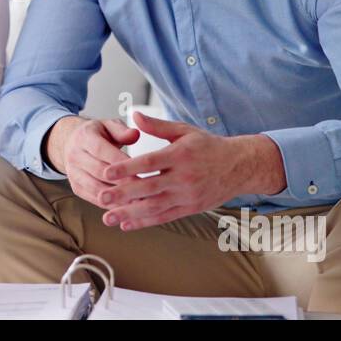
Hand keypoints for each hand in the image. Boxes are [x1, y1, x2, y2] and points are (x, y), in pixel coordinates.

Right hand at [47, 117, 139, 208]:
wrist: (72, 144)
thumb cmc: (97, 135)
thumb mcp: (109, 126)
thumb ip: (122, 131)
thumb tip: (135, 134)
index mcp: (84, 137)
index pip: (102, 150)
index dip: (121, 162)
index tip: (141, 170)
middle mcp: (75, 156)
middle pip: (99, 172)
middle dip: (123, 182)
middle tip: (145, 189)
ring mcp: (73, 174)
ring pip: (96, 188)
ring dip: (118, 197)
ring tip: (140, 202)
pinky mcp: (76, 188)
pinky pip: (94, 199)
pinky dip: (112, 205)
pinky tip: (129, 208)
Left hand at [95, 112, 285, 230]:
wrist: (239, 166)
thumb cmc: (208, 146)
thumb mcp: (184, 131)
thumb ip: (157, 126)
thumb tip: (133, 116)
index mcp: (180, 155)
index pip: (149, 163)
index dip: (127, 168)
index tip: (107, 172)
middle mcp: (184, 177)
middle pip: (149, 188)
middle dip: (123, 194)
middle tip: (101, 197)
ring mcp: (187, 195)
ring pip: (154, 207)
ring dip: (130, 214)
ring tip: (108, 217)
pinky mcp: (190, 208)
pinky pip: (164, 217)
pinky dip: (145, 222)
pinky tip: (127, 224)